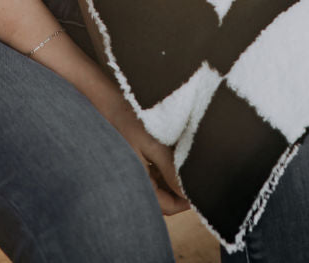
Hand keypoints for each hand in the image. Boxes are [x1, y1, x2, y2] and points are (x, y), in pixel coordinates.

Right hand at [105, 92, 188, 215]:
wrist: (107, 101)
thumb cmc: (129, 120)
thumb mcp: (153, 144)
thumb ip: (170, 170)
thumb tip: (188, 192)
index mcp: (136, 184)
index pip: (166, 206)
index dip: (184, 202)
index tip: (200, 193)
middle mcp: (132, 183)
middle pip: (162, 199)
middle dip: (179, 192)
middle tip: (195, 180)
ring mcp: (133, 174)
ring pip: (158, 188)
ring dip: (171, 181)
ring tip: (186, 168)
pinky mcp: (133, 164)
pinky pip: (151, 176)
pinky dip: (162, 172)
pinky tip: (171, 159)